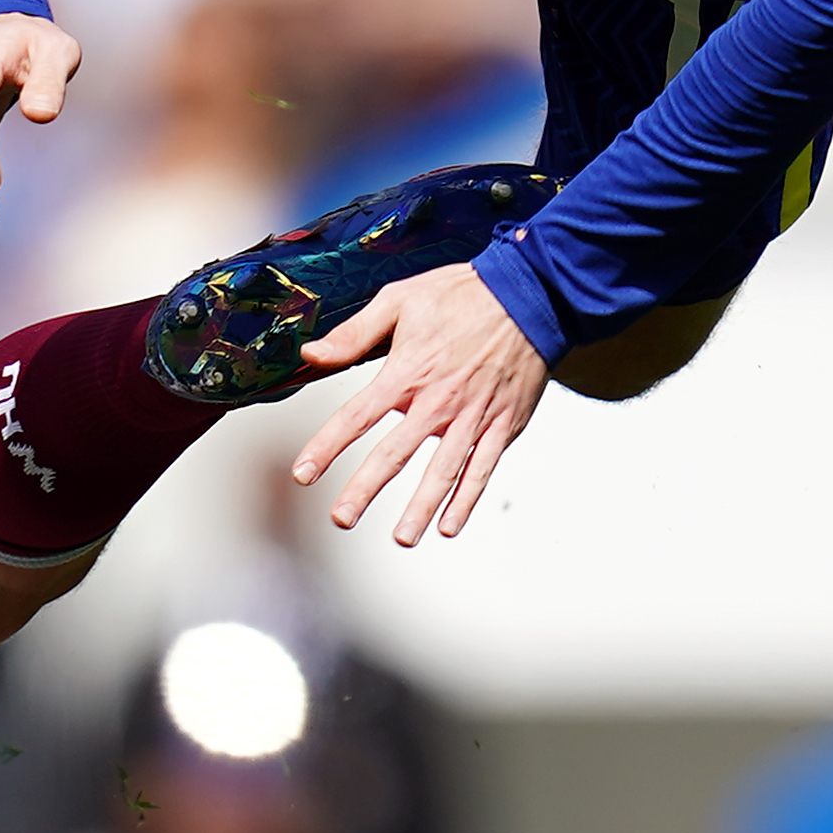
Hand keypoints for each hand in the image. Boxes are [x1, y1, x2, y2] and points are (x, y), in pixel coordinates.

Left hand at [290, 260, 553, 545]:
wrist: (528, 294)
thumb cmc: (460, 295)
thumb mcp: (400, 299)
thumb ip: (355, 333)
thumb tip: (312, 354)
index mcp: (407, 371)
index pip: (357, 416)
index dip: (327, 446)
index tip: (304, 473)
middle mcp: (438, 401)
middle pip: (394, 454)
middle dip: (365, 489)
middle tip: (341, 518)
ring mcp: (472, 416)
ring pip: (442, 472)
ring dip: (420, 509)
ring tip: (402, 539)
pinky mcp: (502, 425)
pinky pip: (482, 469)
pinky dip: (466, 500)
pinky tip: (450, 526)